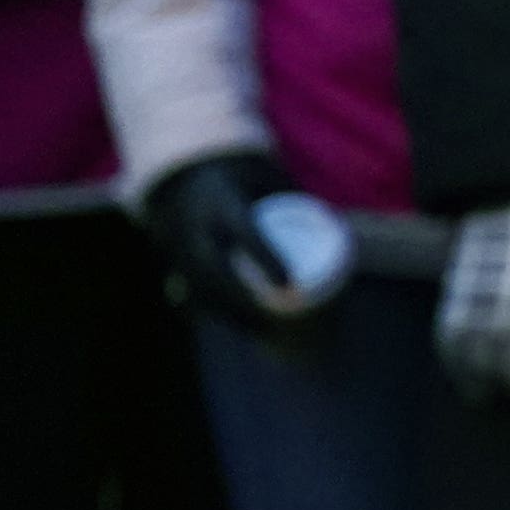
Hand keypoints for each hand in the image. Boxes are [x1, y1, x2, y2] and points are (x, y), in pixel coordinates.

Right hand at [143, 149, 303, 333]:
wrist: (182, 176)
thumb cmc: (239, 179)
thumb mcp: (265, 178)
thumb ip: (296, 198)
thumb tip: (336, 225)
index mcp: (222, 202)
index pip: (244, 233)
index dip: (267, 258)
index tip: (288, 284)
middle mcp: (196, 226)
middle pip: (214, 272)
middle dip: (243, 301)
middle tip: (276, 322)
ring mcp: (178, 246)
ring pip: (199, 289)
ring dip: (229, 314)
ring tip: (265, 333)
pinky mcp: (173, 262)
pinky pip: (191, 293)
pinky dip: (215, 313)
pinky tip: (241, 328)